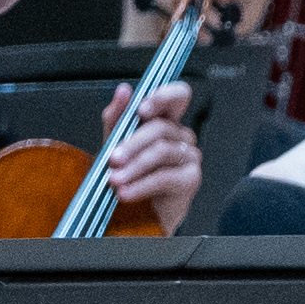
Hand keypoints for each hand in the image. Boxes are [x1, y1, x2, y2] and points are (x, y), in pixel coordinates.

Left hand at [100, 80, 200, 231]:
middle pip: (161, 127)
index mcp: (165, 120)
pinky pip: (165, 177)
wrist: (137, 212)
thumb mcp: (115, 143)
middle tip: (113, 158)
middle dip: (132, 143)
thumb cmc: (130, 174)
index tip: (141, 109)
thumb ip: (117, 117)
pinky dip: (142, 185)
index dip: (163, 97)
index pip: (177, 96)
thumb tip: (124, 91)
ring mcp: (189, 156)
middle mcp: (180, 135)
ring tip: (115, 179)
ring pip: (161, 152)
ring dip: (134, 167)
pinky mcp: (191, 178)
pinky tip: (127, 192)